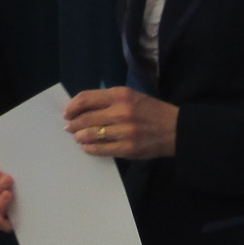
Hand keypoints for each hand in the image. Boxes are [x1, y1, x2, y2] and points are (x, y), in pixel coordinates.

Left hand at [63, 86, 177, 160]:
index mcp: (121, 95)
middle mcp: (121, 111)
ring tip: (77, 137)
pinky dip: (90, 148)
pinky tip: (87, 147)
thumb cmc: (152, 110)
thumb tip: (83, 109)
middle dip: (73, 124)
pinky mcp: (127, 149)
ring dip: (79, 136)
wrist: (176, 129)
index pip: (86, 98)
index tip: (67, 112)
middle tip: (68, 128)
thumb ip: (109, 100)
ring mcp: (124, 131)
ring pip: (91, 134)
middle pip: (85, 118)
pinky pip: (101, 149)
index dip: (72, 106)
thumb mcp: (132, 96)